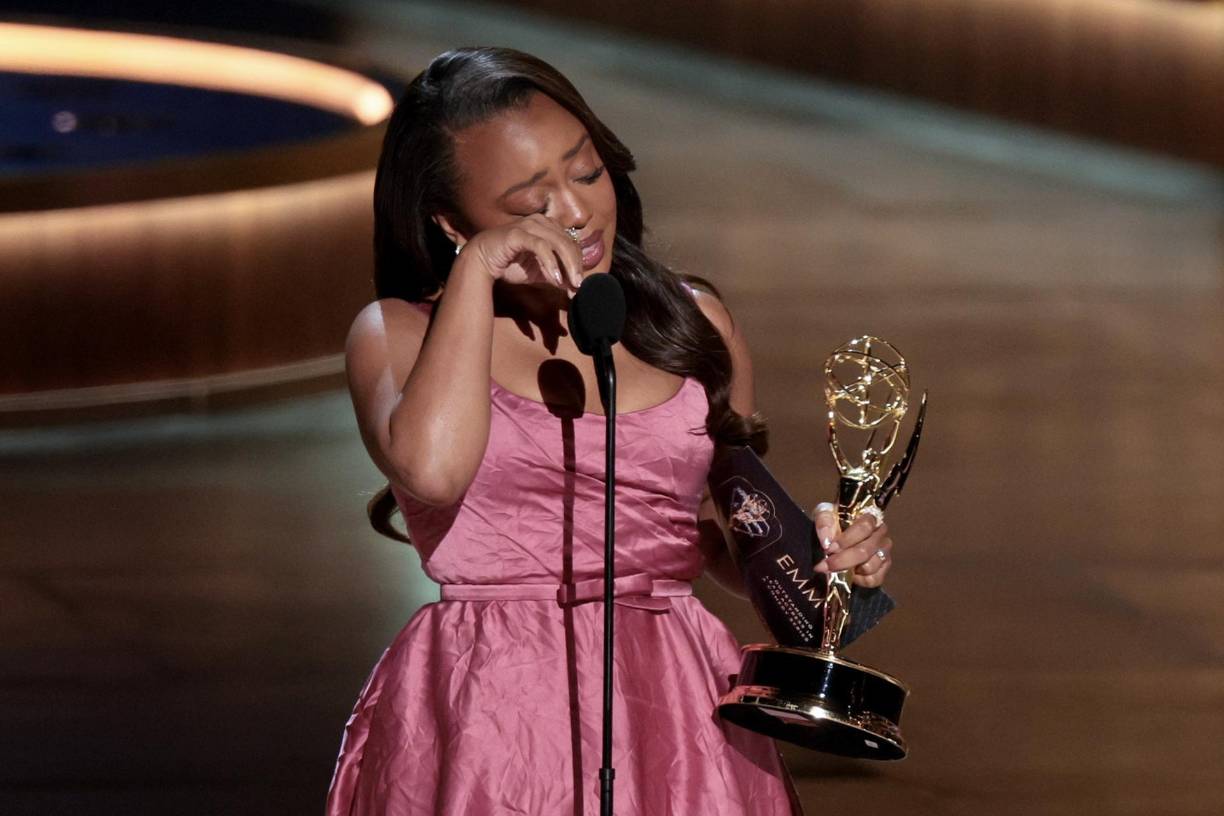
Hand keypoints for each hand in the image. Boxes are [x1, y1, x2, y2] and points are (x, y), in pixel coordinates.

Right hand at [459, 214, 583, 293]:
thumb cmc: (509, 264)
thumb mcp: (538, 272)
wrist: (481, 262)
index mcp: (548, 227)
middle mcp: (541, 222)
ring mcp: (530, 225)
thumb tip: (573, 287)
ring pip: (558, 243)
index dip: (578, 264)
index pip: (571, 244)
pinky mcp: (519, 233)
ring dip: (567, 265)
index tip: (578, 285)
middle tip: (578, 286)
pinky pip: (541, 247)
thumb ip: (555, 276)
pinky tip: (555, 278)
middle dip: (576, 266)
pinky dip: (551, 263)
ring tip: (569, 284)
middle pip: (568, 243)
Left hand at [812, 502, 892, 587]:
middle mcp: (881, 534)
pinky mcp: (884, 568)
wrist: (836, 536)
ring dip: (849, 570)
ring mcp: (884, 551)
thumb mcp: (824, 515)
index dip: (846, 540)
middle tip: (824, 566)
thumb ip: (824, 523)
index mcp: (869, 518)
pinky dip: (859, 580)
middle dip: (842, 561)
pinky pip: (874, 580)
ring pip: (870, 567)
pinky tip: (850, 573)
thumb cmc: (832, 523)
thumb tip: (826, 541)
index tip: (829, 548)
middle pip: (865, 550)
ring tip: (836, 568)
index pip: (864, 527)